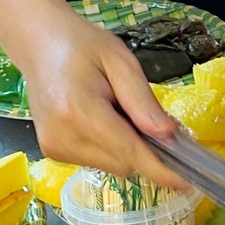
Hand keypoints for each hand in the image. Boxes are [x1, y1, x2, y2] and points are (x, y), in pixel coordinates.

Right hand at [14, 13, 184, 189]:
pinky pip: (96, 161)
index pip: (129, 152)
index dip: (160, 169)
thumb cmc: (82, 45)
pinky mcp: (51, 152)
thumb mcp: (120, 60)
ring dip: (124, 147)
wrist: (38, 42)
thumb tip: (168, 136)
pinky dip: (108, 147)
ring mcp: (54, 148)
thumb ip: (143, 100)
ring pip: (111, 166)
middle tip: (142, 113)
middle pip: (123, 164)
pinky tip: (98, 119)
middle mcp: (63, 137)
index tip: (186, 182)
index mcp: (79, 111)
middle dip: (143, 148)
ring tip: (112, 110)